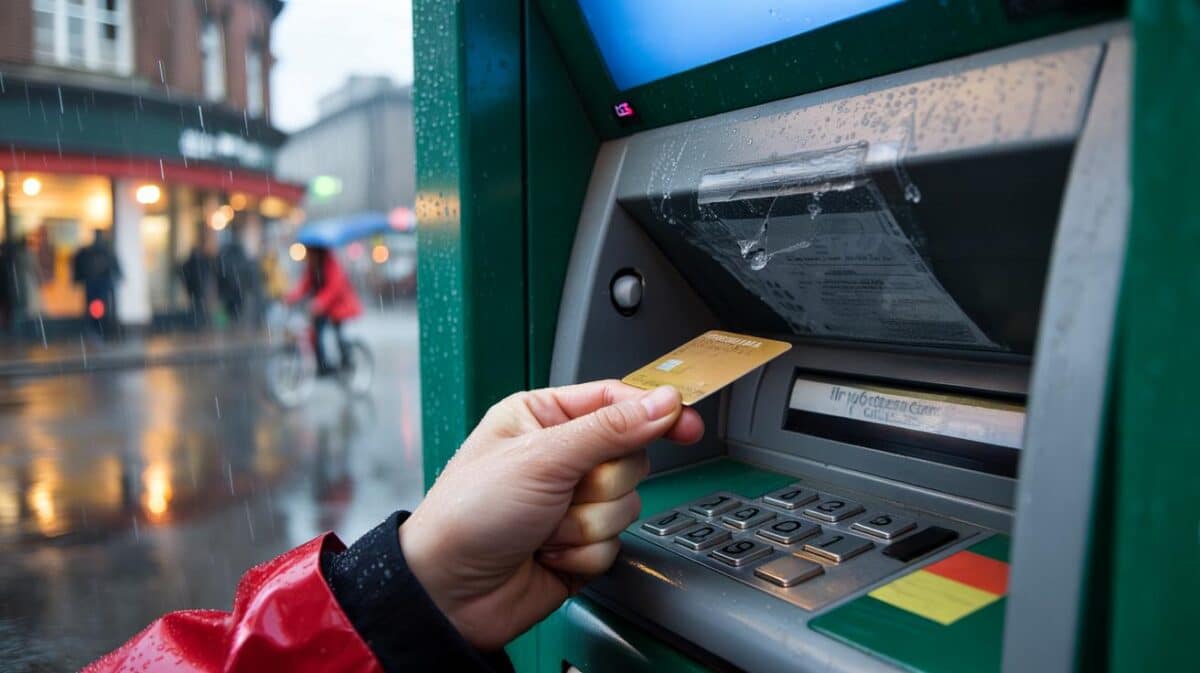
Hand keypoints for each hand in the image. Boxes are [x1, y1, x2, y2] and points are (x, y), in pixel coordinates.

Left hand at [399, 381, 703, 649]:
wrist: (448, 593)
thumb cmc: (467, 514)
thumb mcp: (541, 458)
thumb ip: (610, 428)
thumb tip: (663, 404)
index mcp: (543, 416)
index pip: (616, 401)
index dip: (654, 412)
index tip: (687, 424)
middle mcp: (560, 456)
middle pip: (630, 456)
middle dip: (599, 483)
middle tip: (562, 490)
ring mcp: (571, 502)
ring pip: (626, 503)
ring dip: (585, 523)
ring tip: (542, 526)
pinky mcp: (580, 543)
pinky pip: (614, 543)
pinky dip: (581, 552)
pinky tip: (545, 551)